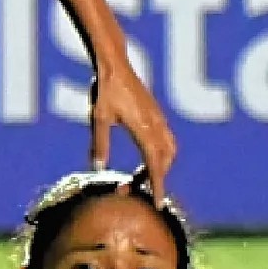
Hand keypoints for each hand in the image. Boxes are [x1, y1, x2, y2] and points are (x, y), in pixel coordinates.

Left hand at [90, 56, 175, 198]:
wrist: (114, 64)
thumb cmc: (105, 90)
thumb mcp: (98, 117)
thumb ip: (99, 143)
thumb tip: (97, 168)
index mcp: (144, 129)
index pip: (155, 165)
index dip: (157, 186)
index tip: (158, 204)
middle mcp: (156, 125)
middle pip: (164, 161)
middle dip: (154, 178)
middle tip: (132, 190)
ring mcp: (159, 119)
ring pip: (169, 150)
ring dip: (160, 166)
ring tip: (141, 177)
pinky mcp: (157, 113)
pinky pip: (167, 140)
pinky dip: (162, 154)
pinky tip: (148, 157)